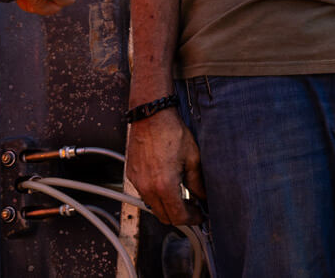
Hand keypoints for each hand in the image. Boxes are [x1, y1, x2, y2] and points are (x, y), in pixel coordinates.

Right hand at [125, 107, 204, 225]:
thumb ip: (198, 183)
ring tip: (180, 195)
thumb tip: (203, 197)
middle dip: (180, 216)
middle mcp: (147, 187)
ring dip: (167, 206)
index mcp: (164, 186)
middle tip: (192, 208)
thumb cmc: (170, 132)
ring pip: (153, 206)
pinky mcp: (132, 175)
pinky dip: (156, 195)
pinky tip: (166, 183)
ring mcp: (137, 182)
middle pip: (164, 217)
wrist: (151, 115)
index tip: (199, 215)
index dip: (192, 219)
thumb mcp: (193, 158)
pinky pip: (144, 193)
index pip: (178, 216)